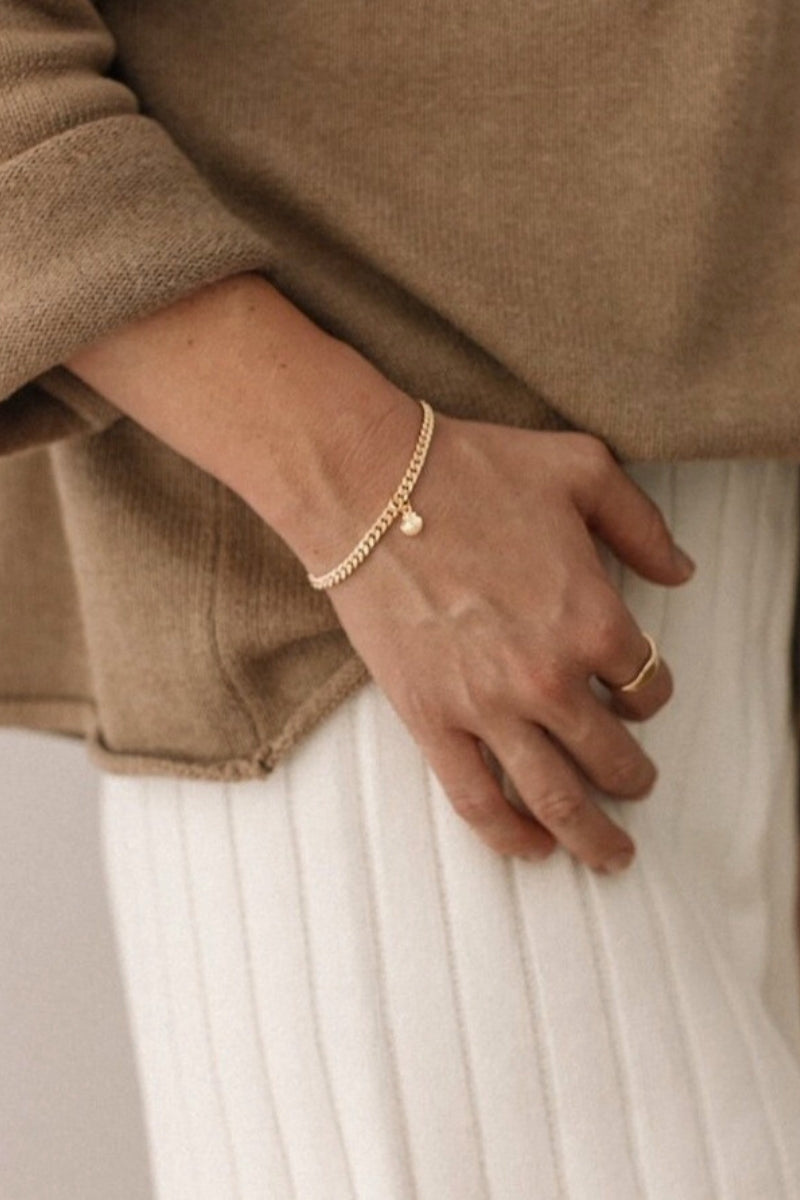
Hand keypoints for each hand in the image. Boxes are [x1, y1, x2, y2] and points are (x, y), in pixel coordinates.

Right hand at [315, 404, 692, 873]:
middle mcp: (548, 677)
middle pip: (611, 756)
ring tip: (610, 856)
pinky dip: (508, 836)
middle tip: (638, 789)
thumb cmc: (471, 471)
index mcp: (593, 618)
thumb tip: (680, 571)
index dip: (653, 694)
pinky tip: (531, 850)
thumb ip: (642, 525)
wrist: (371, 489)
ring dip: (591, 835)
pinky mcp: (430, 720)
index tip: (639, 694)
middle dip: (634, 780)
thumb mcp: (581, 469)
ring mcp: (487, 707)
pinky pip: (475, 800)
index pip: (647, 683)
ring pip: (554, 796)